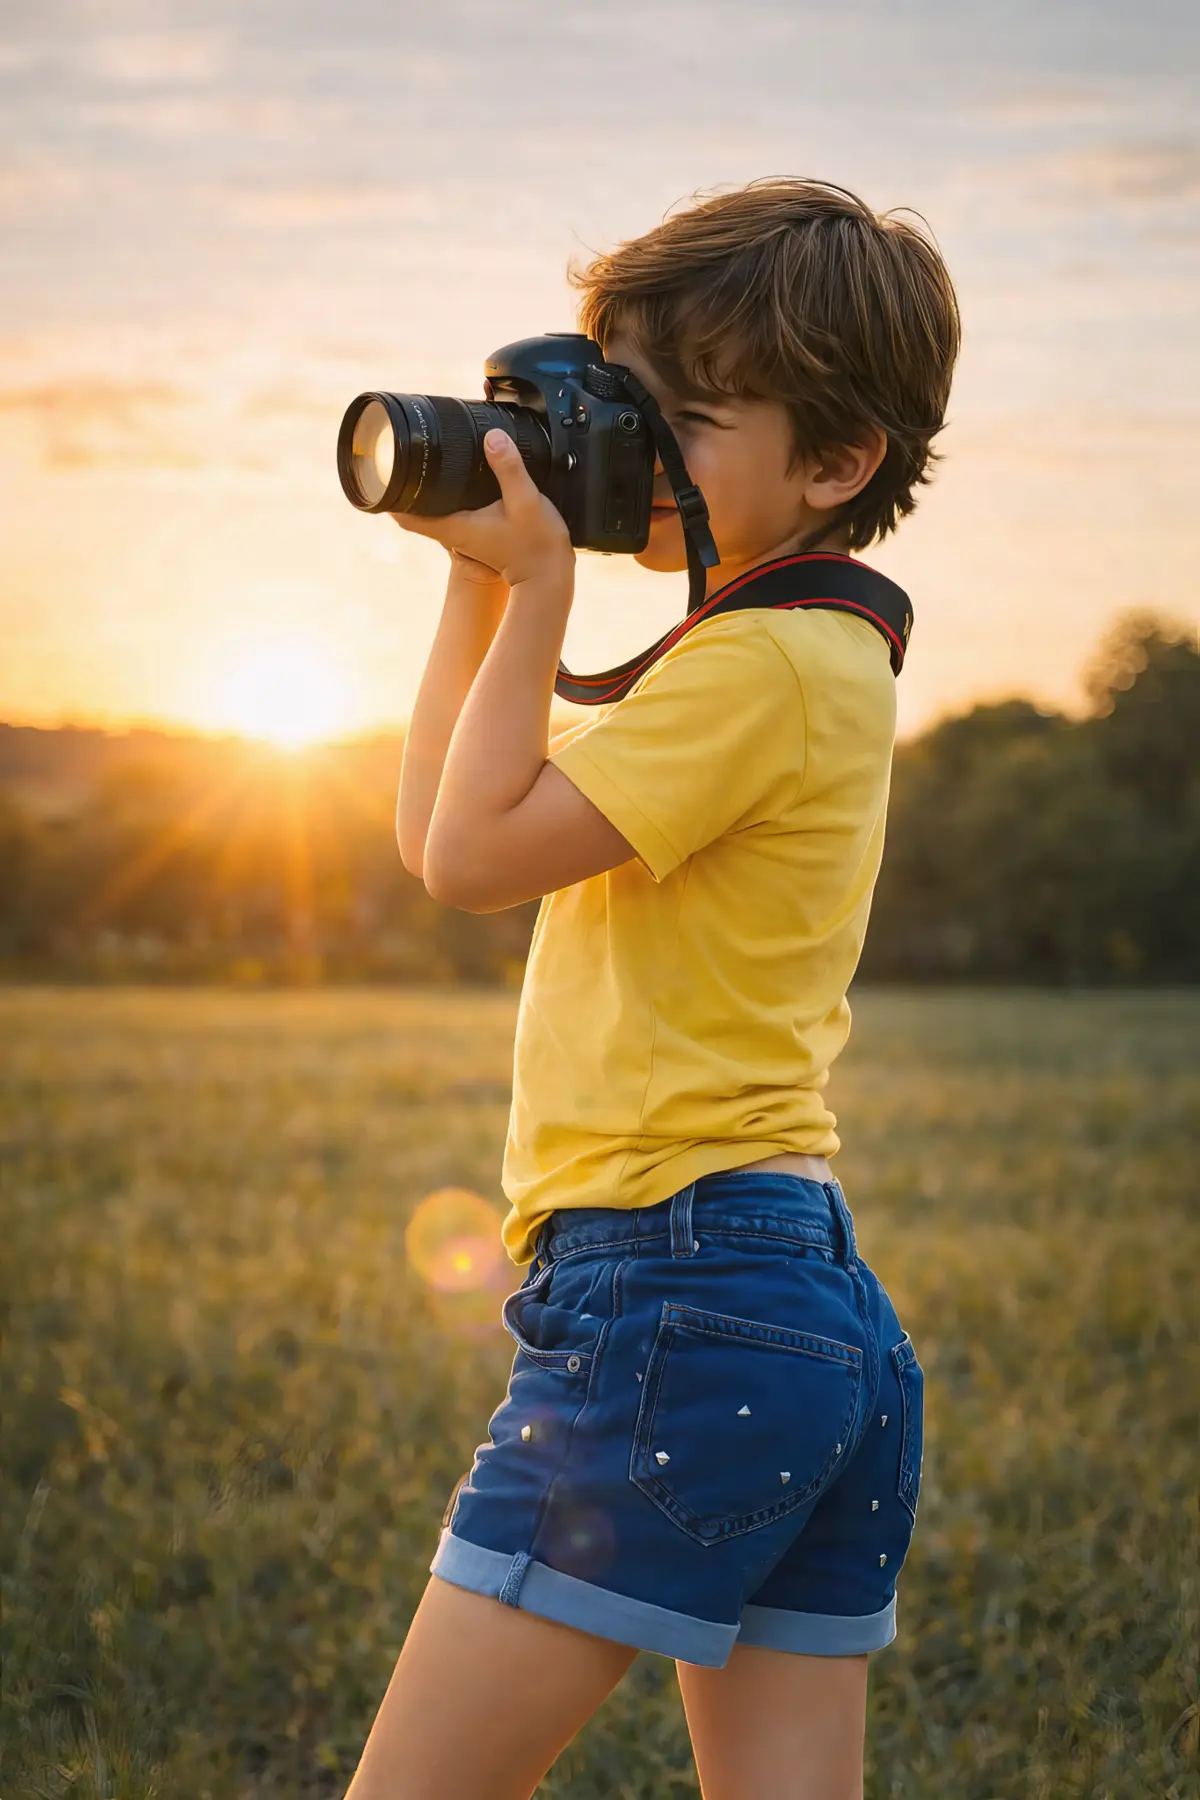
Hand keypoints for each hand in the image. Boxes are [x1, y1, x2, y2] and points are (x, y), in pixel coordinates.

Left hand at [391, 430, 574, 587]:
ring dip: (422, 490)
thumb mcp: (526, 501)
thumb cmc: (537, 546)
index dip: (388, 497)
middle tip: (396, 457)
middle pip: (411, 511)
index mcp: (455, 527)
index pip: (406, 516)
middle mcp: (454, 533)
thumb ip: (509, 469)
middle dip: (401, 486)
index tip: (380, 475)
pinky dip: (444, 495)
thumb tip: (492, 437)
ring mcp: (463, 535)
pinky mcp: (476, 533)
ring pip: (429, 511)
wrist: (549, 576)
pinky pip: (449, 511)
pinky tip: (454, 478)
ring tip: (418, 462)